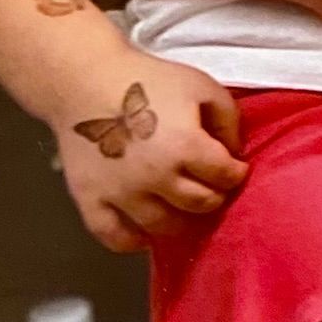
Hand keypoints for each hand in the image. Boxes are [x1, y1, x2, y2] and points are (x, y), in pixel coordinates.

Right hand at [52, 51, 246, 252]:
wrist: (86, 80)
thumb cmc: (147, 79)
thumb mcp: (203, 87)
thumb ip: (228, 121)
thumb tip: (234, 154)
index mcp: (185, 146)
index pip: (225, 176)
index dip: (236, 173)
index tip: (234, 169)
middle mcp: (155, 176)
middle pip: (200, 204)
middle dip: (214, 196)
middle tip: (212, 188)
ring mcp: (121, 193)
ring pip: (164, 226)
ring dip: (181, 220)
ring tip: (184, 208)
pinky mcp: (91, 200)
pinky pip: (114, 237)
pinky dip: (133, 241)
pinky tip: (144, 233)